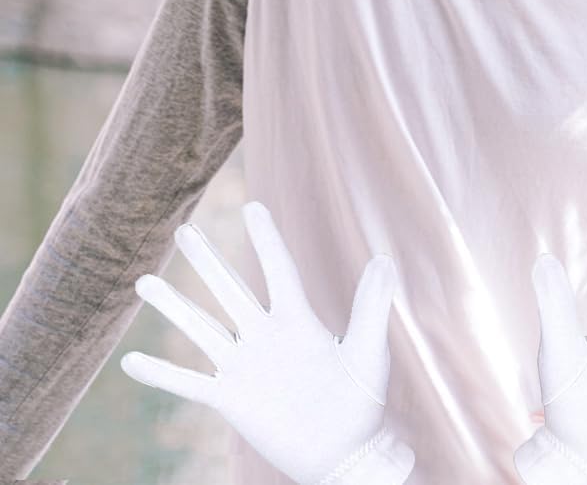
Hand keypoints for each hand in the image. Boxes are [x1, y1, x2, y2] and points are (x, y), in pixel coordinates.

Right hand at [121, 202, 414, 484]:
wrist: (345, 452)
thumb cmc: (362, 400)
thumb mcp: (369, 350)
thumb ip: (372, 306)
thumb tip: (385, 258)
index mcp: (299, 321)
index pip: (278, 270)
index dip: (266, 240)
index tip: (252, 207)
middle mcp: (266, 336)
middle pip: (229, 290)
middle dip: (206, 261)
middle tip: (182, 230)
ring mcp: (245, 367)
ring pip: (202, 329)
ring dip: (173, 307)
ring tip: (142, 281)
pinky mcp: (232, 400)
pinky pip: (190, 383)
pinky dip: (161, 374)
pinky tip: (130, 361)